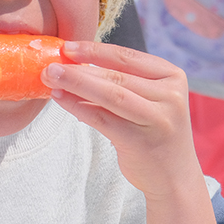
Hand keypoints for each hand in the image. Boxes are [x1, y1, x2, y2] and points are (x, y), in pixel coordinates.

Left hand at [41, 42, 201, 198]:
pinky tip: (61, 98)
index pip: (127, 57)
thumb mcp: (147, 100)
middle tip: (50, 64)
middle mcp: (170, 95)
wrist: (173, 176)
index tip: (67, 47)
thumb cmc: (153, 132)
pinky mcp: (140, 141)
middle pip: (116, 76)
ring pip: (108, 95)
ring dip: (75, 84)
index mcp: (173, 76)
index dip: (94, 50)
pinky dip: (78, 107)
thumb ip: (120, 82)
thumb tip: (72, 64)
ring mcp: (158, 119)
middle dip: (79, 69)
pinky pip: (101, 119)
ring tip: (50, 77)